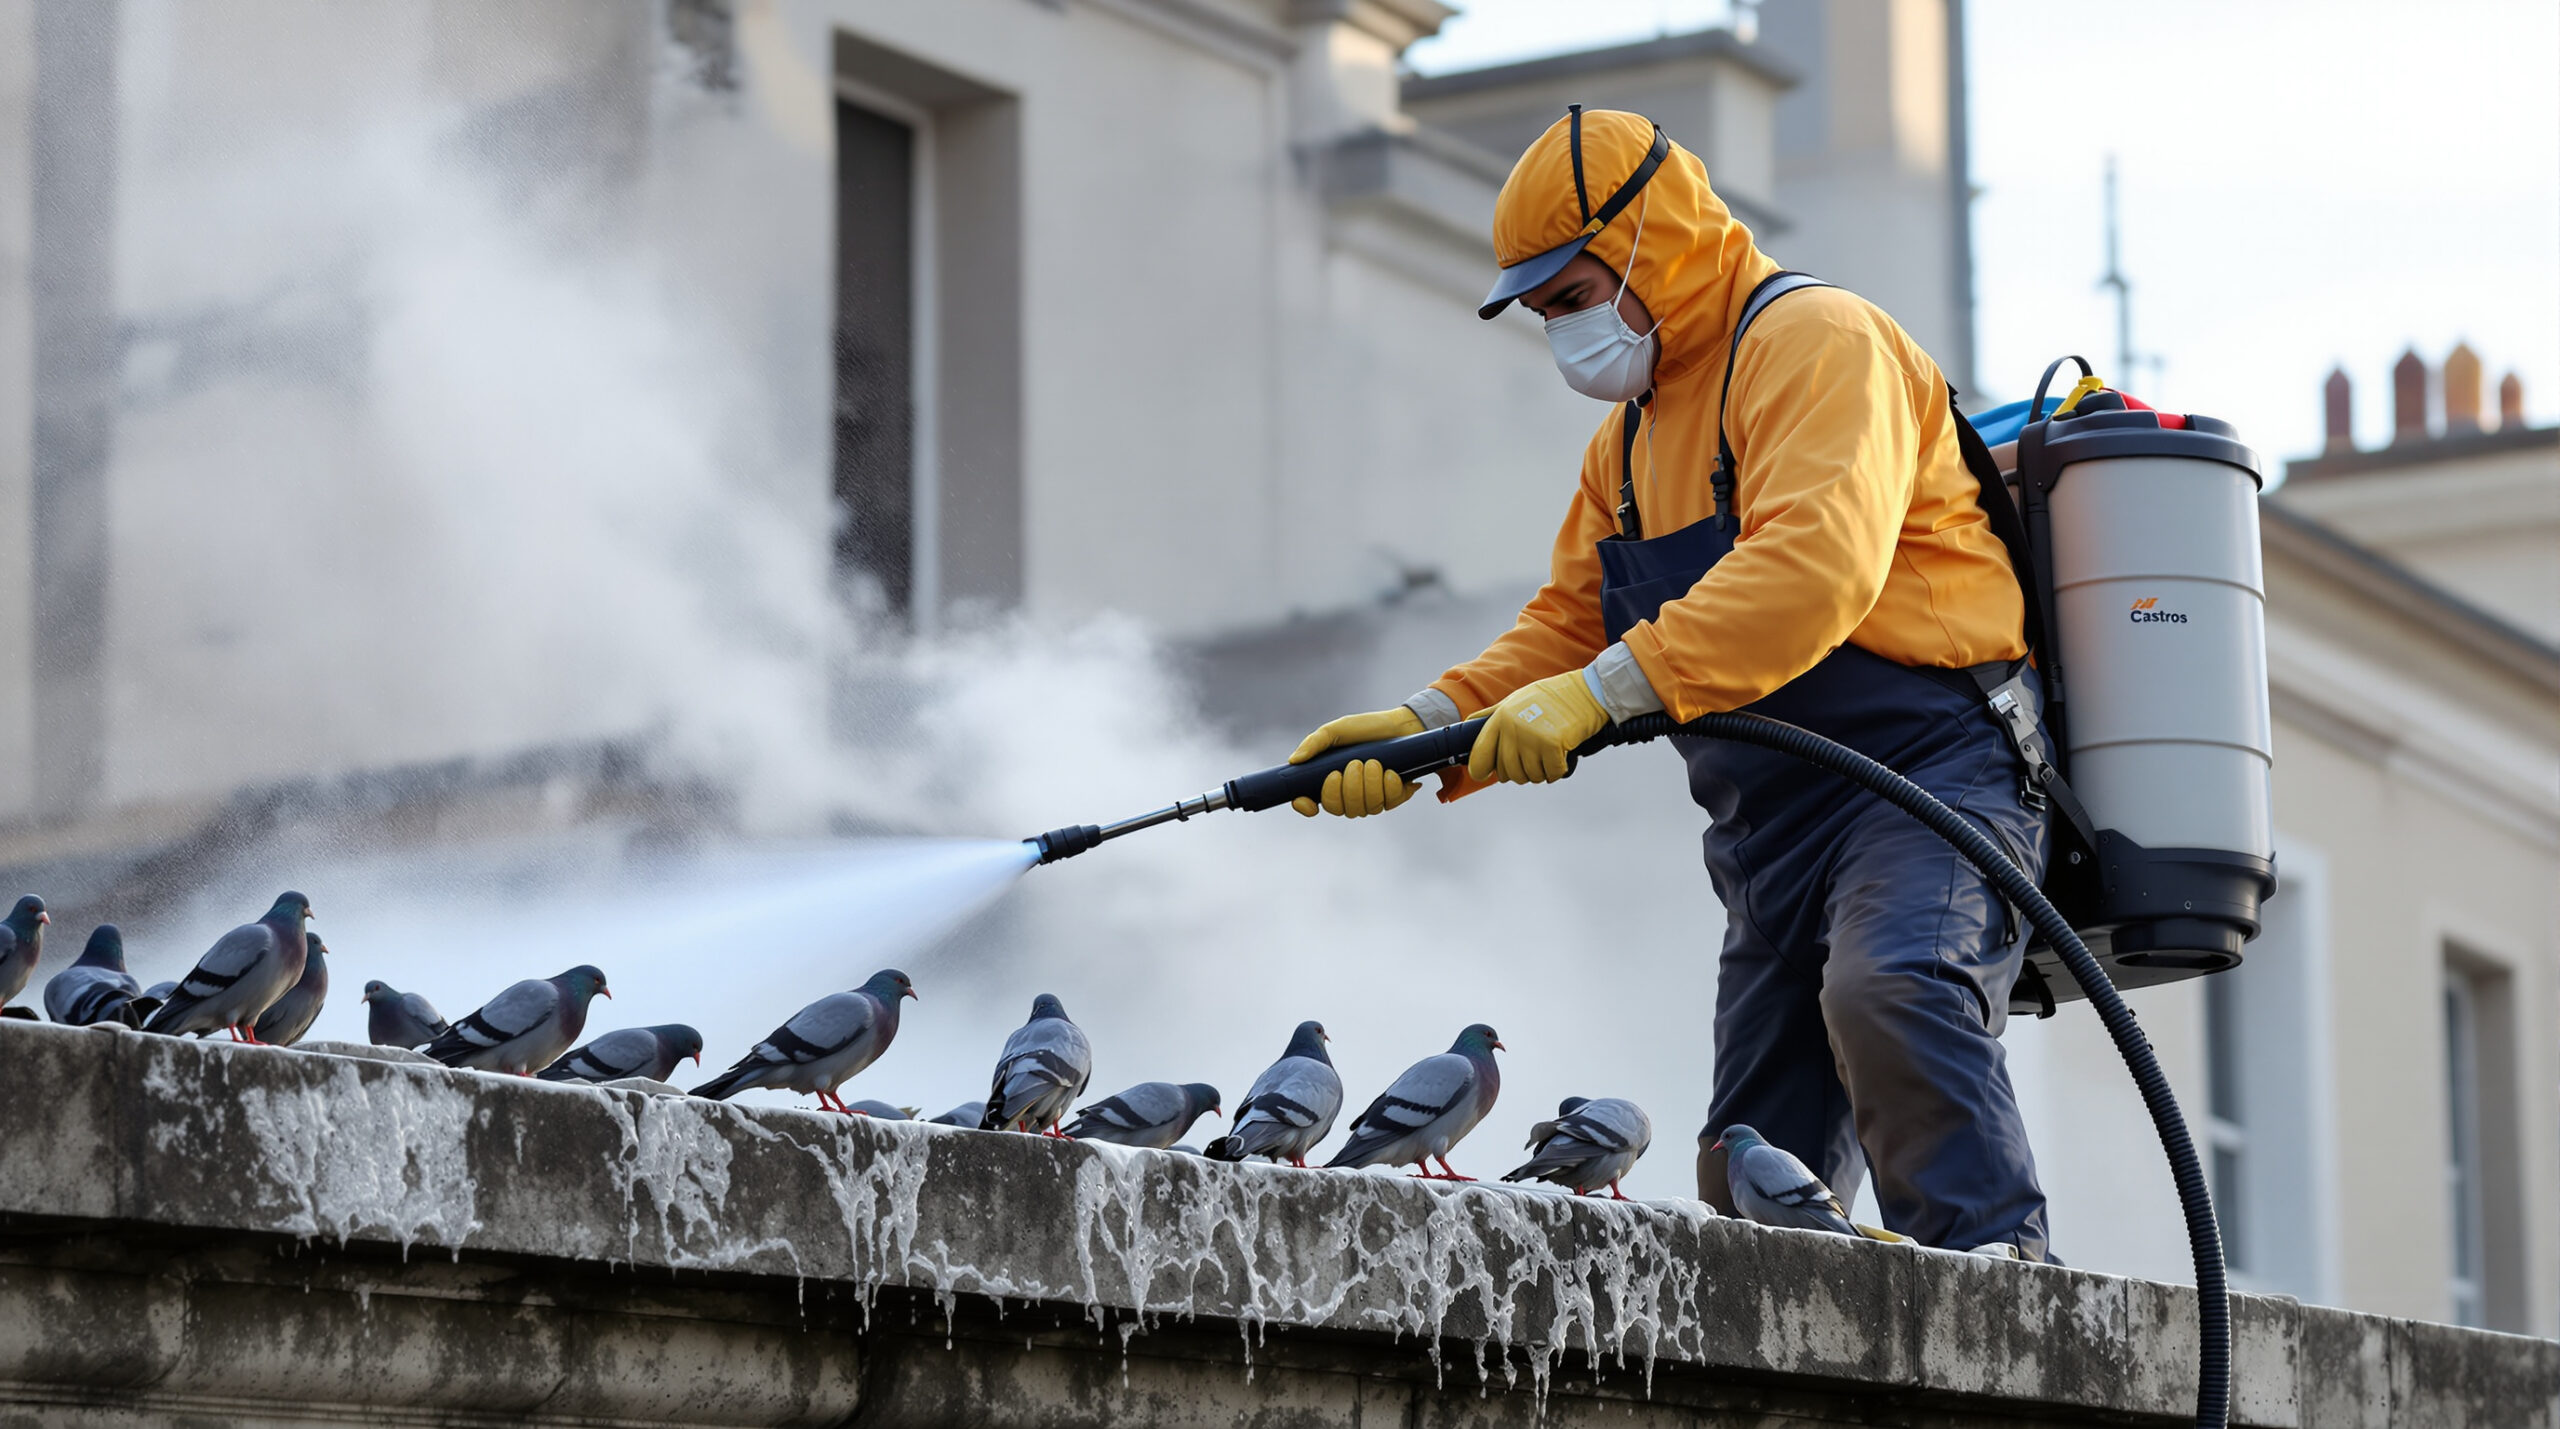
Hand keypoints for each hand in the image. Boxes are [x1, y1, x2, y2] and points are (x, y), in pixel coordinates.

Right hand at [1288, 707, 1425, 816]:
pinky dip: (1389, 786)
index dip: (1305, 806)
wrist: (1400, 726)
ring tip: (1374, 761)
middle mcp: (1347, 795)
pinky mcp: (1391, 798)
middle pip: (1340, 809)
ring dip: (1369, 785)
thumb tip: (1294, 760)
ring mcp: (1369, 799)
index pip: (1310, 802)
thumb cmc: (1366, 729)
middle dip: (1348, 787)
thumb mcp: (1337, 730)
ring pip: (1364, 809)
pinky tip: (1391, 772)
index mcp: (1329, 780)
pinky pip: (1388, 803)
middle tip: (1355, 763)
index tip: (1307, 800)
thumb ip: (1315, 743)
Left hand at [1467, 670, 1609, 785]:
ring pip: (1529, 776)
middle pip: (1507, 772)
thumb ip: (1492, 714)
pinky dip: (1557, 771)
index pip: (1480, 755)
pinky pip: (1550, 774)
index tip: (1485, 774)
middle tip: (1532, 760)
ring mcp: (1532, 737)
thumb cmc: (1552, 697)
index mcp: (1500, 717)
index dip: (1480, 770)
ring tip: (1548, 756)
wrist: (1588, 691)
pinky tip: (1561, 758)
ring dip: (1540, 772)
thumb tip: (1468, 723)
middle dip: (1519, 772)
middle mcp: (1513, 728)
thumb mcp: (1516, 700)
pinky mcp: (1553, 745)